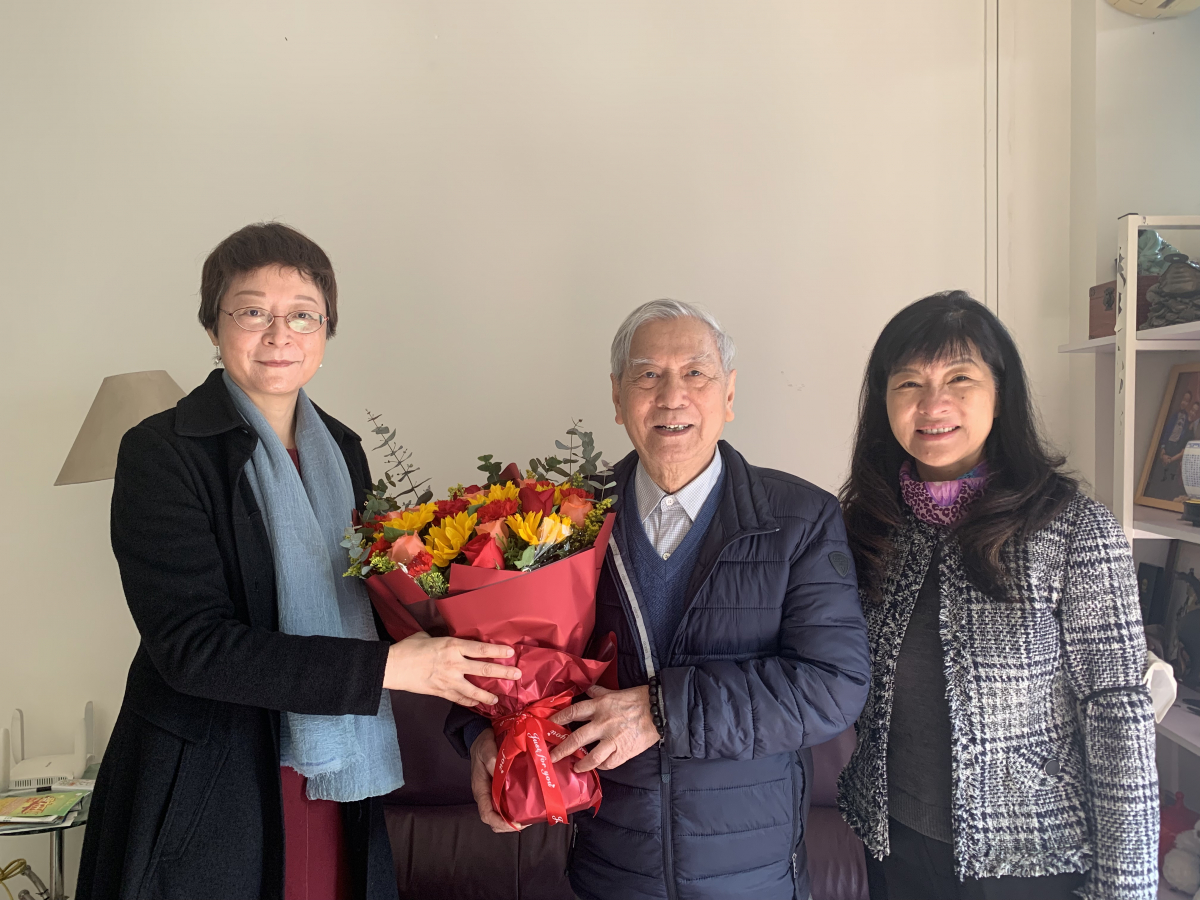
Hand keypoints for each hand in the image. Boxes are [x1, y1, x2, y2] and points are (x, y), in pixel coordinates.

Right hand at [382, 632, 519, 706]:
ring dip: (488, 694)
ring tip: (498, 698)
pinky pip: (459, 698)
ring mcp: (448, 680)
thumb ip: (444, 640)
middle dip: (503, 672)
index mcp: (452, 646)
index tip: (510, 653)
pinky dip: (469, 701)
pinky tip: (477, 704)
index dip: (497, 651)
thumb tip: (451, 642)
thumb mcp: (429, 636)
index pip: (480, 649)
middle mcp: (454, 663)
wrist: (393, 666)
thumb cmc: (409, 647)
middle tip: (517, 675)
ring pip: (474, 689)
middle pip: (484, 669)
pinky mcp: (441, 692)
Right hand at [470, 727, 523, 832]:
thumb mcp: (485, 749)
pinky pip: (507, 804)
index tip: (515, 824)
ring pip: (501, 814)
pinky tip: (529, 805)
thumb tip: (498, 767)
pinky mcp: (500, 789)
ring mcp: (493, 794)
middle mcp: (486, 795)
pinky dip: (516, 809)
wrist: (482, 740)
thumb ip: (491, 758)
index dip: (499, 822)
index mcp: (480, 789)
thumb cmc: (482, 746)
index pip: (486, 814)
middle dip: (509, 825)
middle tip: (527, 821)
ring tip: (530, 816)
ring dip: (514, 819)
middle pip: (494, 819)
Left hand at [548, 685, 658, 772]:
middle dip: (561, 749)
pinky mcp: (624, 751)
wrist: (659, 710)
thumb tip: (588, 689)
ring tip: (575, 767)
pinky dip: (601, 766)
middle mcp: (602, 723)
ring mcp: (613, 739)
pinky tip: (598, 766)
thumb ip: (599, 693)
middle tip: (551, 756)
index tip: (548, 726)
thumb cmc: (638, 699)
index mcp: (599, 706)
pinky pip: (608, 763)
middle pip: (576, 738)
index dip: (558, 719)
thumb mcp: (615, 692)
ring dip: (581, 764)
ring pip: (591, 757)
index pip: (573, 712)